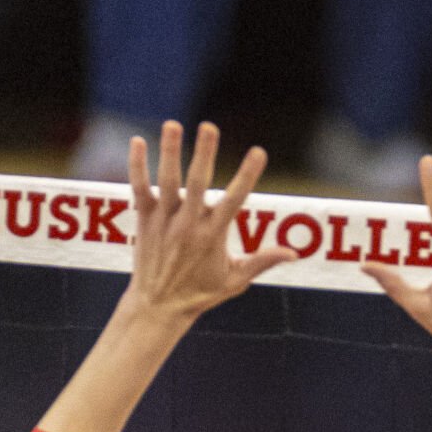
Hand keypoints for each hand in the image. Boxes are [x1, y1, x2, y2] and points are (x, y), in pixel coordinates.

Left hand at [123, 121, 296, 323]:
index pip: (235, 200)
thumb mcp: (235, 280)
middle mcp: (189, 224)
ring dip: (170, 151)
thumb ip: (264, 262)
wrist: (157, 307)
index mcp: (213, 235)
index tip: (259, 152)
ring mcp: (164, 220)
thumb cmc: (199, 293)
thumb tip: (294, 253)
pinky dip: (137, 165)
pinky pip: (140, 188)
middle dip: (205, 153)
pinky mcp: (145, 219)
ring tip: (173, 124)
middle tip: (210, 126)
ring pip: (168, 180)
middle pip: (198, 183)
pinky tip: (137, 141)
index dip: (247, 175)